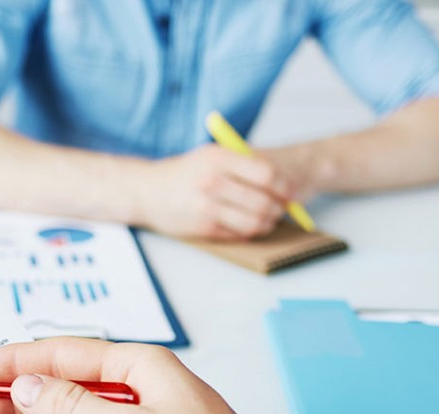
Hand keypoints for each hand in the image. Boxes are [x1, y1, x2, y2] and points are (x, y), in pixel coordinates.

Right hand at [134, 144, 294, 240]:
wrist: (149, 192)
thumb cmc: (186, 173)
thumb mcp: (211, 155)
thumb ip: (243, 163)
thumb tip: (281, 182)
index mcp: (218, 159)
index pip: (266, 175)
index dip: (284, 186)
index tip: (289, 191)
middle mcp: (212, 182)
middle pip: (263, 202)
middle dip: (279, 208)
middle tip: (282, 209)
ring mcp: (207, 208)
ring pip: (254, 222)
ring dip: (267, 224)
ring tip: (269, 219)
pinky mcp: (203, 228)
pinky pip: (238, 234)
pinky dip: (250, 232)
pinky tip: (250, 226)